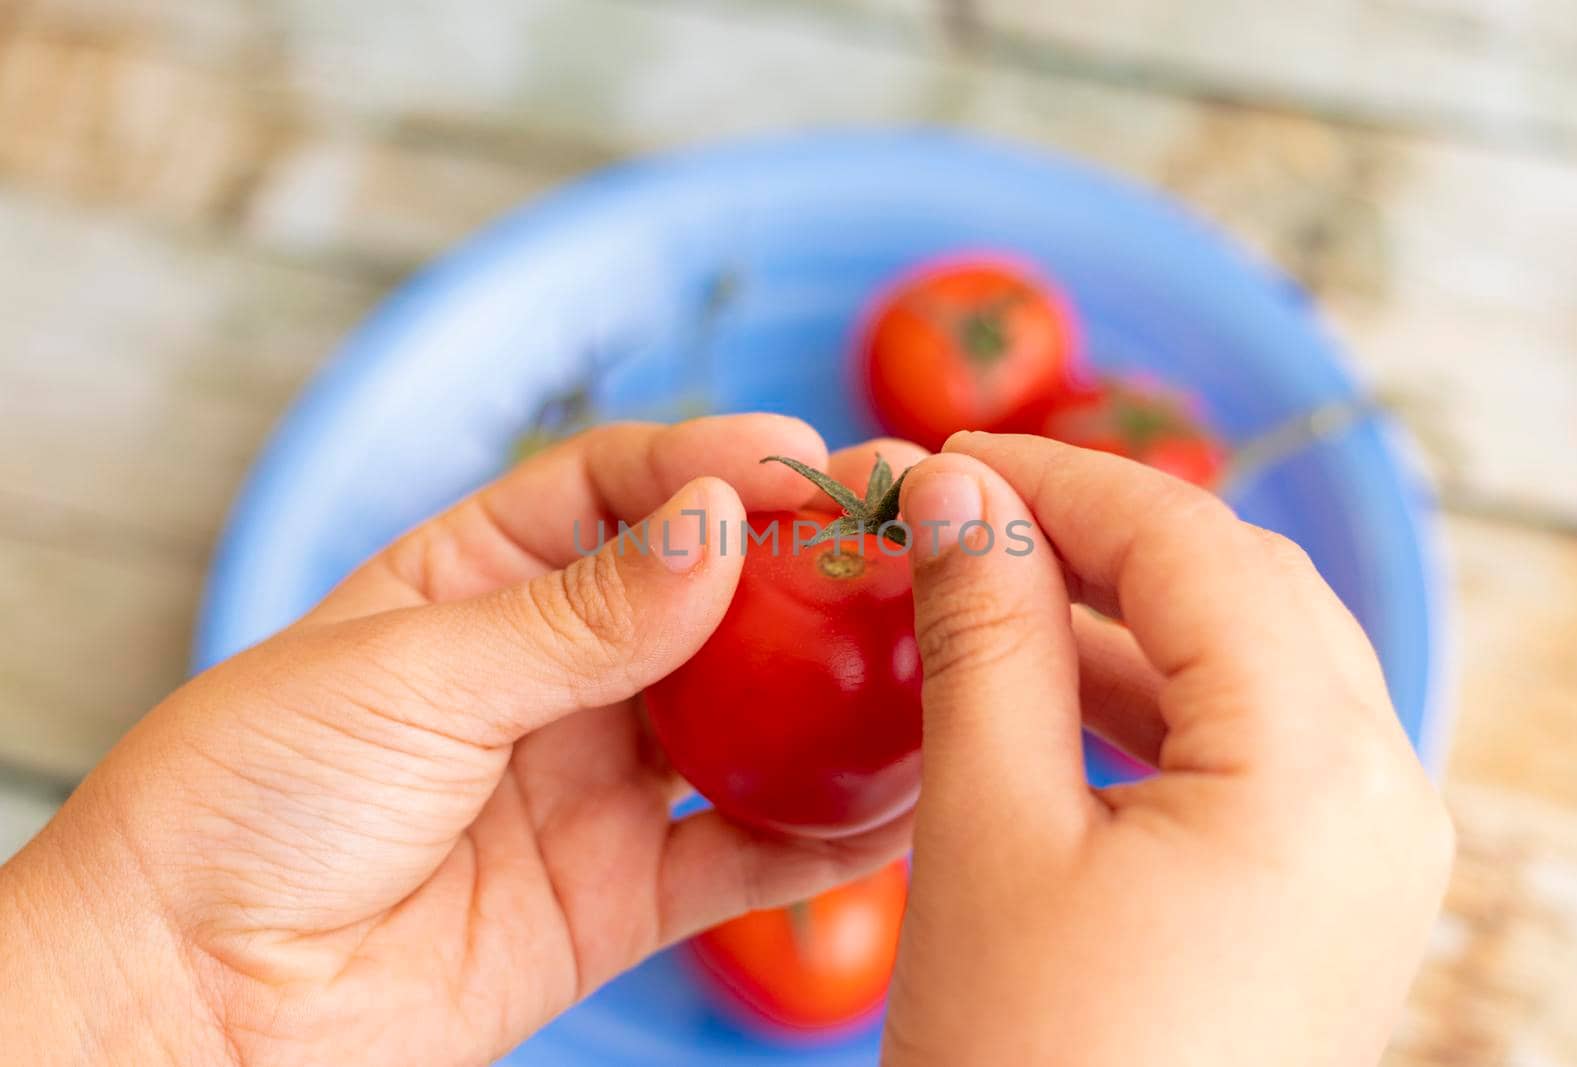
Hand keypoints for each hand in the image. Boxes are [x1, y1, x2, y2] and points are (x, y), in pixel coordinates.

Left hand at [0, 414, 913, 1065]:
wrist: (186, 1007)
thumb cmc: (244, 805)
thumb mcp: (409, 675)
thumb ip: (576, 617)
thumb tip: (716, 530)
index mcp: (470, 582)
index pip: (612, 488)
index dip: (709, 460)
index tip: (799, 458)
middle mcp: (543, 677)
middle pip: (700, 601)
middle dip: (800, 569)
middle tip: (900, 540)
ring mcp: (586, 787)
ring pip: (740, 729)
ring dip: (830, 701)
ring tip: (925, 662)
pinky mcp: (613, 899)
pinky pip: (738, 861)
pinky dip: (818, 841)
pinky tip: (892, 808)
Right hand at [884, 432, 1453, 1066]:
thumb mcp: (987, 831)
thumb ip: (986, 637)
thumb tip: (959, 498)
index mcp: (1320, 768)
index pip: (1192, 546)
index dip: (1061, 480)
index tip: (951, 458)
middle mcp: (1385, 796)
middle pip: (1241, 586)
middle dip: (1098, 535)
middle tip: (967, 516)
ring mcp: (1372, 854)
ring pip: (1253, 660)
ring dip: (1124, 614)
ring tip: (994, 593)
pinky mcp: (1332, 897)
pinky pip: (1254, 745)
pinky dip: (1154, 698)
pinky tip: (1054, 690)